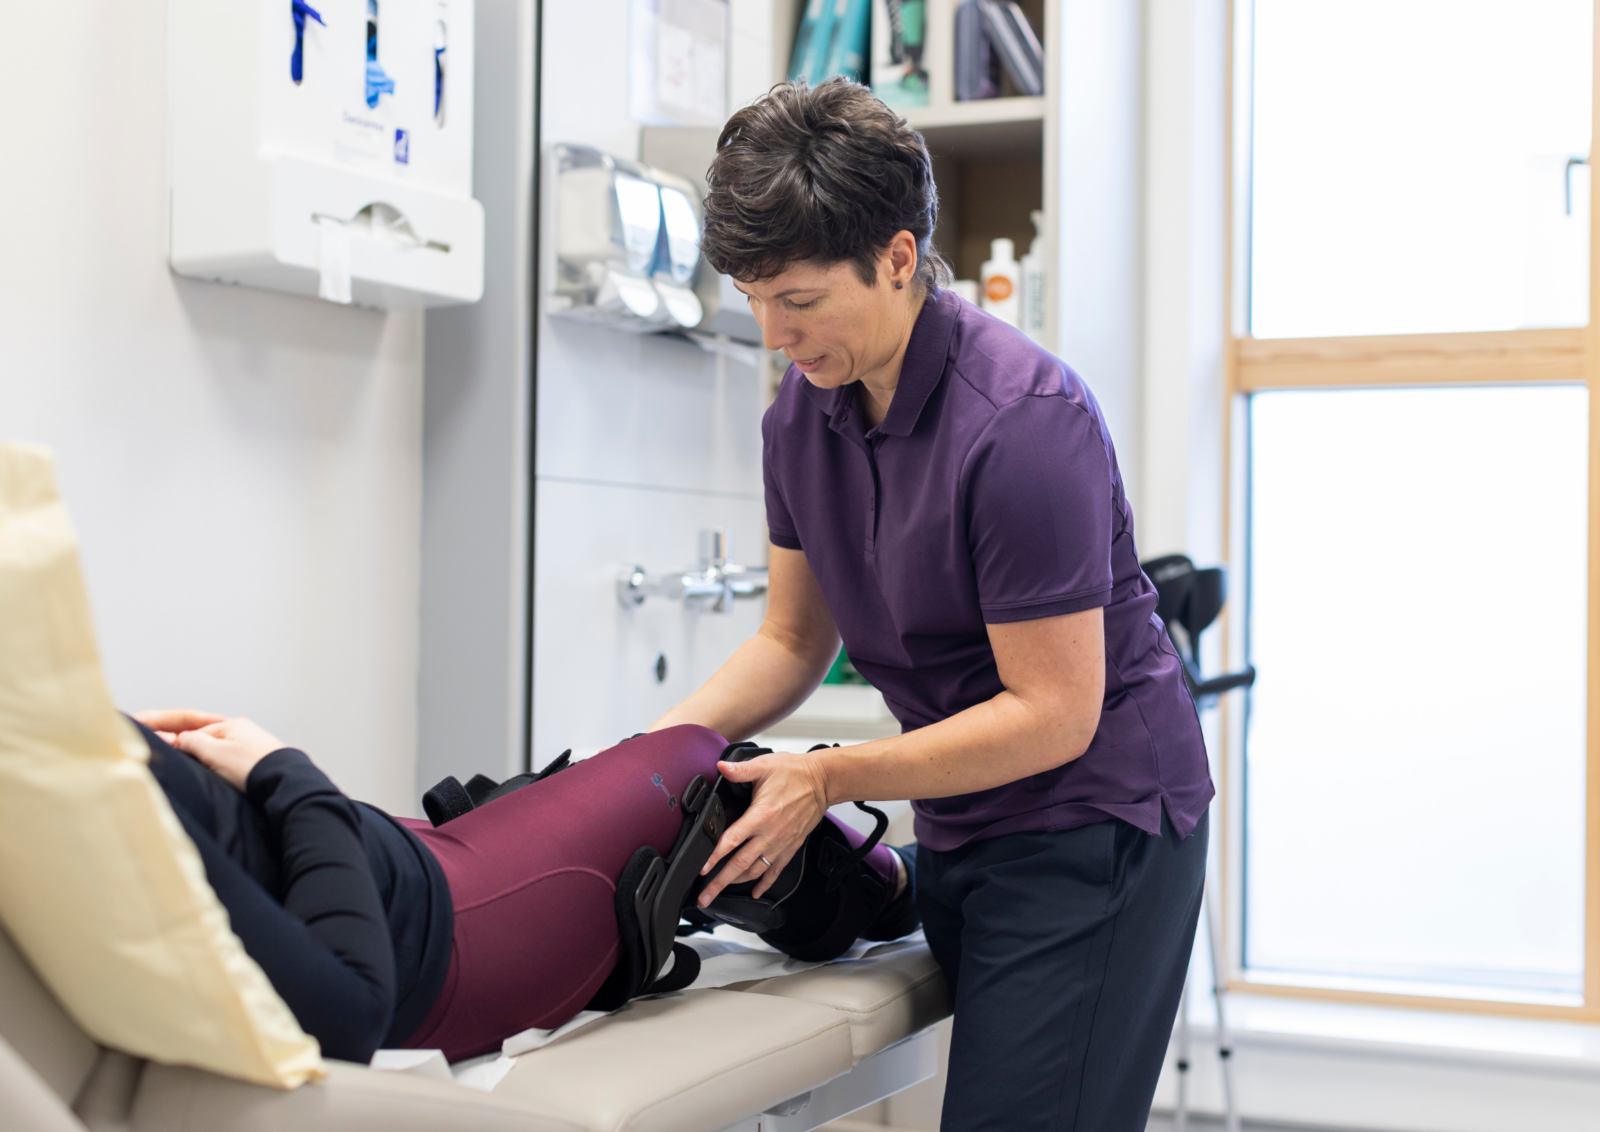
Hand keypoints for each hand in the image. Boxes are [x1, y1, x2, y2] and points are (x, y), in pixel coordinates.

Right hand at [137, 713, 287, 791]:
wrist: (284, 782)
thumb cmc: (249, 767)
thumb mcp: (213, 752)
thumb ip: (191, 742)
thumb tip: (176, 738)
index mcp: (233, 724)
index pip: (197, 732)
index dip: (185, 748)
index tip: (179, 761)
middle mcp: (246, 731)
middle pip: (211, 743)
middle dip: (201, 757)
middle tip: (200, 772)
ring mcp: (256, 745)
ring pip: (224, 754)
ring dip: (216, 765)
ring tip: (217, 778)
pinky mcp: (262, 761)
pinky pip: (238, 763)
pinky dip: (230, 771)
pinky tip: (232, 780)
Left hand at [698, 749, 830, 905]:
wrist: (823, 782)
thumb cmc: (795, 773)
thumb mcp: (764, 766)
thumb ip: (740, 770)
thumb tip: (722, 767)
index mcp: (760, 816)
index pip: (731, 841)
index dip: (714, 857)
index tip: (702, 870)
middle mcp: (769, 835)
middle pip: (740, 864)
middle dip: (720, 882)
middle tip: (705, 897)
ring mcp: (781, 844)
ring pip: (755, 870)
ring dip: (737, 883)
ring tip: (721, 891)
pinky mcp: (791, 847)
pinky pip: (776, 870)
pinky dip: (764, 883)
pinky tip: (755, 892)